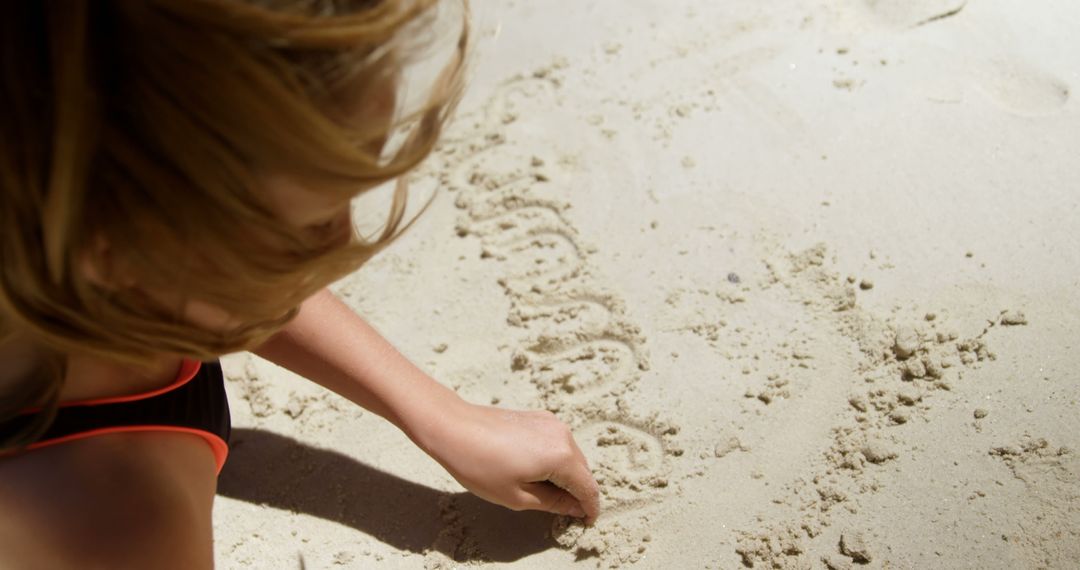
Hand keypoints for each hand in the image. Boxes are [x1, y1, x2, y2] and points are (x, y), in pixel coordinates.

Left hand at [417, 400, 600, 523]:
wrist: (453, 427)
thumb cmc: (480, 465)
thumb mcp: (517, 496)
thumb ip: (553, 504)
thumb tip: (576, 508)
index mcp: (561, 457)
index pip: (588, 488)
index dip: (590, 508)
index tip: (586, 522)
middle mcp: (563, 435)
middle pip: (582, 470)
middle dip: (578, 491)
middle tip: (565, 511)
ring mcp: (551, 422)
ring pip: (570, 455)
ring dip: (566, 475)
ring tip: (547, 492)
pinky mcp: (539, 417)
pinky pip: (557, 442)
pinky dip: (555, 459)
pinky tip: (535, 470)